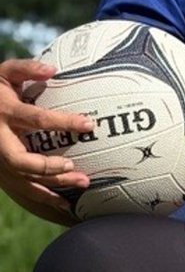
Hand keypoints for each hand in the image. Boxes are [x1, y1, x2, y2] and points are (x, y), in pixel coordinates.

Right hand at [0, 58, 92, 223]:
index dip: (64, 122)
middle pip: (22, 160)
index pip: (38, 119)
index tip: (89, 124)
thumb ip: (26, 69)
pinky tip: (65, 203)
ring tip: (83, 183)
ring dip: (53, 185)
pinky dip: (43, 197)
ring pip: (23, 179)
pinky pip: (21, 189)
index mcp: (5, 111)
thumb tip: (52, 69)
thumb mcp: (4, 73)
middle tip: (76, 167)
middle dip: (50, 167)